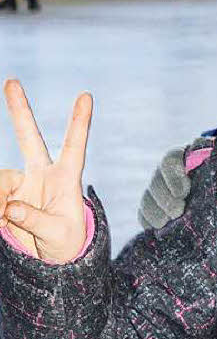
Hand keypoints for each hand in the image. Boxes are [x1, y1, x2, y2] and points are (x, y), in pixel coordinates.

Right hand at [0, 80, 92, 263]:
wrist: (52, 257)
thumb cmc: (66, 243)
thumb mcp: (57, 235)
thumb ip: (35, 221)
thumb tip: (11, 206)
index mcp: (66, 178)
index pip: (74, 145)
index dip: (79, 121)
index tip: (86, 95)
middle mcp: (43, 174)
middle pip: (29, 137)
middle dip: (19, 110)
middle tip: (12, 81)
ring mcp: (22, 182)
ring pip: (1, 178)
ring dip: (1, 198)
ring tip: (6, 218)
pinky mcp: (7, 194)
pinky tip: (3, 219)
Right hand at [138, 146, 189, 229]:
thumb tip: (216, 147)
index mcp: (184, 156)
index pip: (171, 159)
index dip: (173, 176)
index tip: (184, 191)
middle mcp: (168, 172)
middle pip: (156, 182)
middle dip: (165, 198)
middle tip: (178, 211)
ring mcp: (159, 190)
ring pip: (147, 199)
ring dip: (156, 211)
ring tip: (169, 222)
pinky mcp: (156, 208)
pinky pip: (143, 215)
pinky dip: (149, 221)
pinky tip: (160, 229)